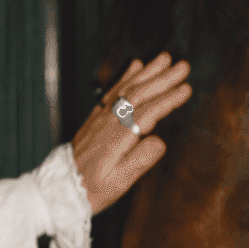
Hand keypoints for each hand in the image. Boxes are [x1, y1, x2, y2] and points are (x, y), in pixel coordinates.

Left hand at [72, 52, 191, 214]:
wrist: (62, 187)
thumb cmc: (93, 188)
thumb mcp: (119, 182)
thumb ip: (139, 161)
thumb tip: (159, 141)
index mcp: (117, 138)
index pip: (147, 112)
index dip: (167, 100)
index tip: (186, 89)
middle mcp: (107, 122)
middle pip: (138, 95)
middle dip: (162, 79)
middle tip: (183, 67)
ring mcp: (100, 118)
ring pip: (125, 89)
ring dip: (147, 73)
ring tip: (165, 59)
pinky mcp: (95, 117)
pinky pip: (112, 91)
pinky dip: (126, 77)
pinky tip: (136, 66)